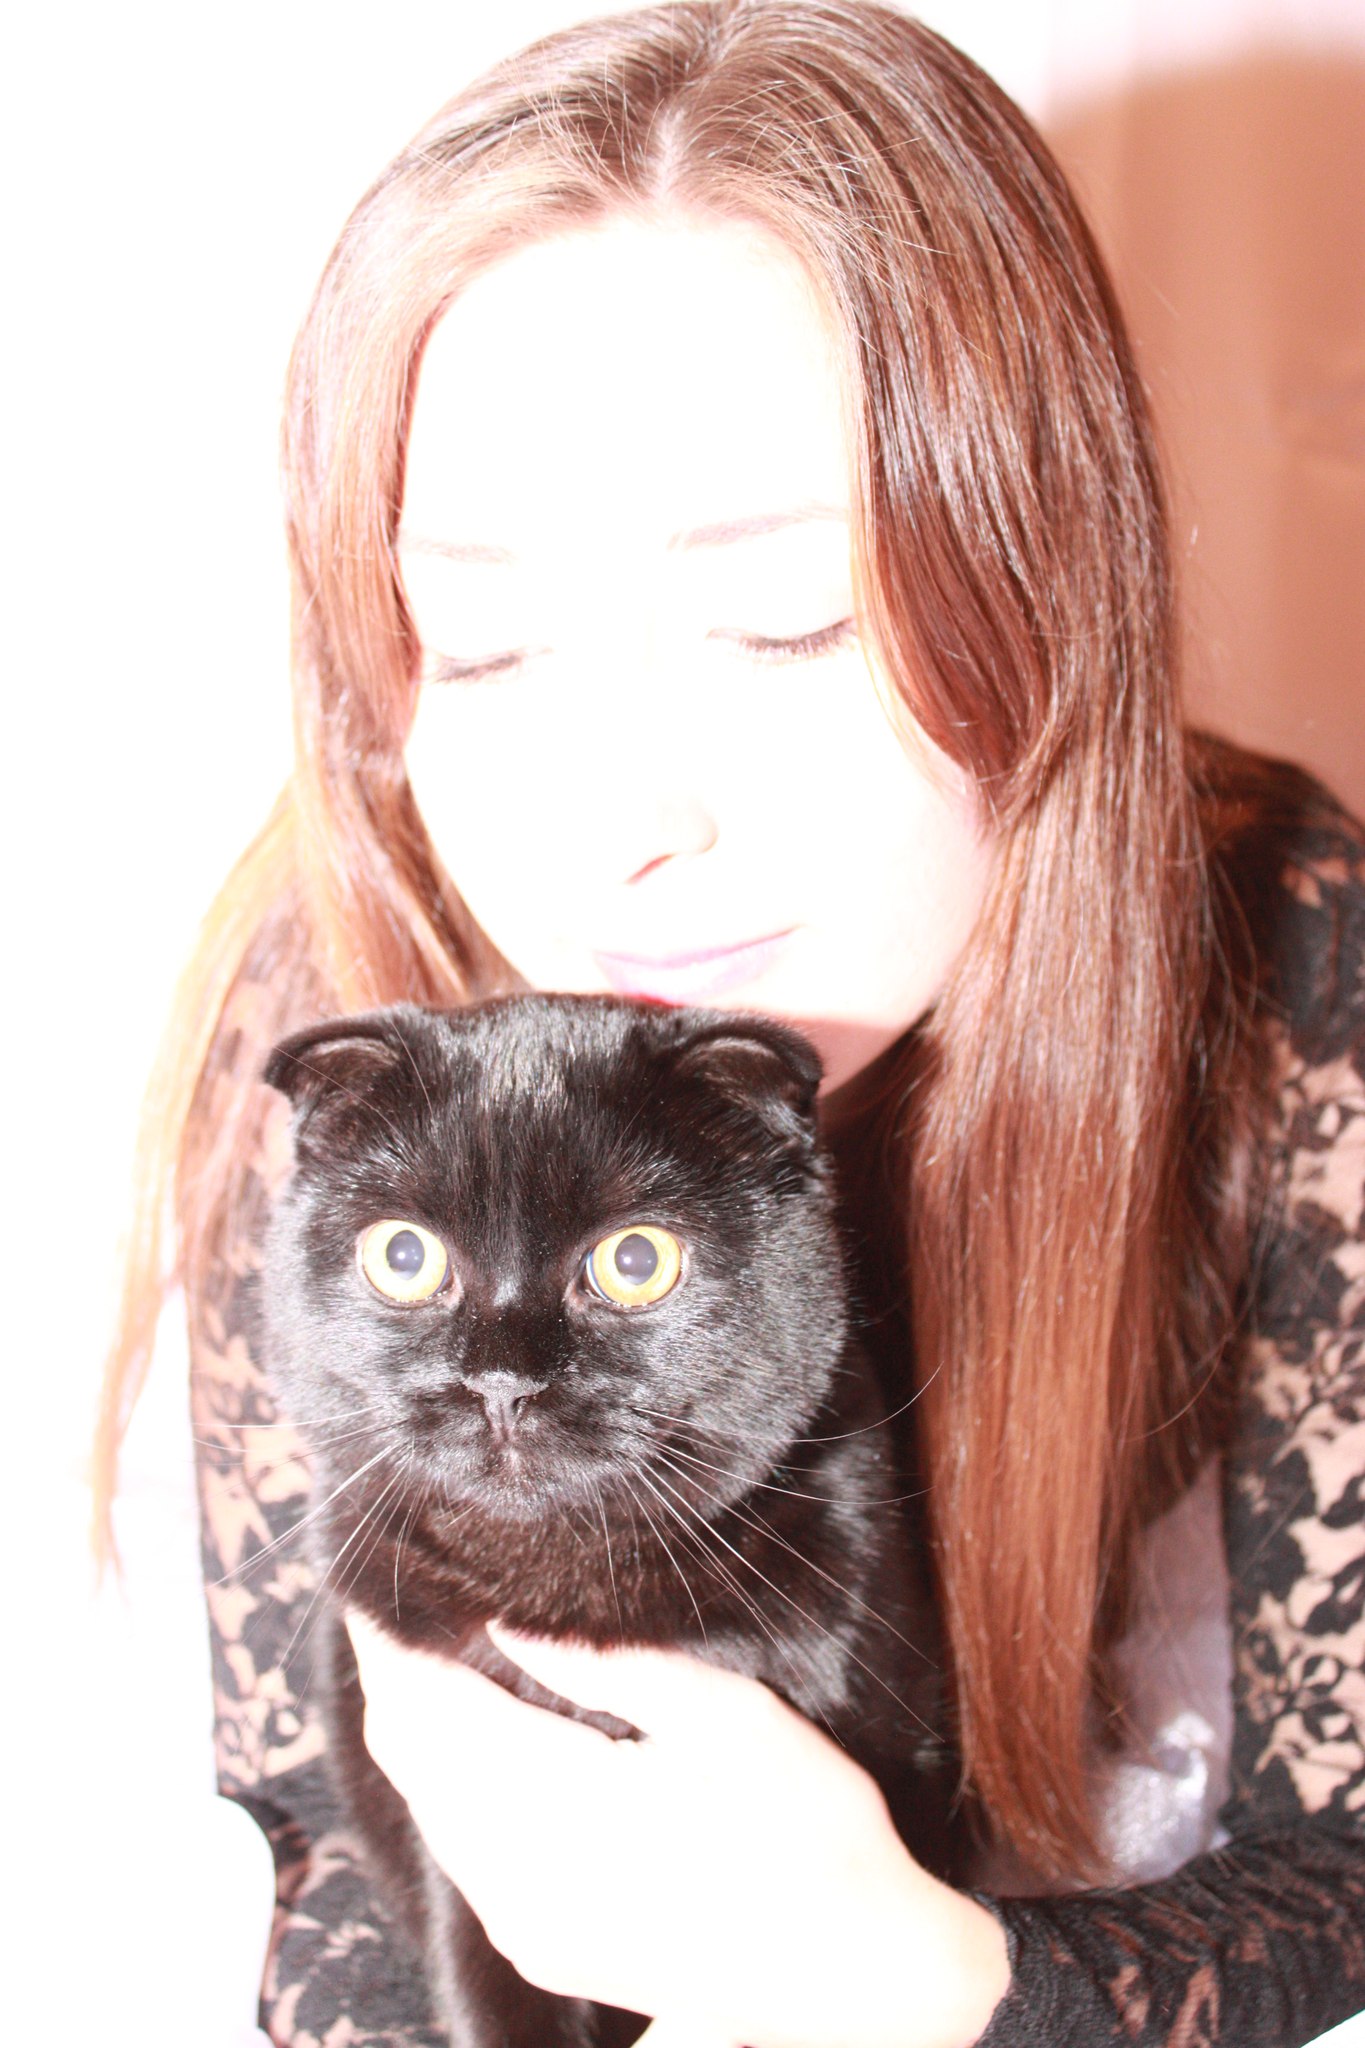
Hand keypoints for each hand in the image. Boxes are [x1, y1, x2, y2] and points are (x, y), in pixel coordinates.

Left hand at [347, 1618, 1009, 2047]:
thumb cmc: (807, 1831)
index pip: (430, 1705)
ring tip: (430, 1658)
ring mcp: (525, 1921)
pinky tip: (475, 1745)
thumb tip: (505, 1622)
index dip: (394, 1643)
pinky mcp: (544, 1945)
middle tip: (403, 1605)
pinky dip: (447, 1787)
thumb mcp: (724, 1715)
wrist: (858, 1976)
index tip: (382, 1584)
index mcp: (557, 1804)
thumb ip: (604, 1662)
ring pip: (427, 1807)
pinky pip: (460, 1853)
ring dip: (418, 1731)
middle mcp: (517, 1874)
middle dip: (396, 1677)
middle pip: (410, 1755)